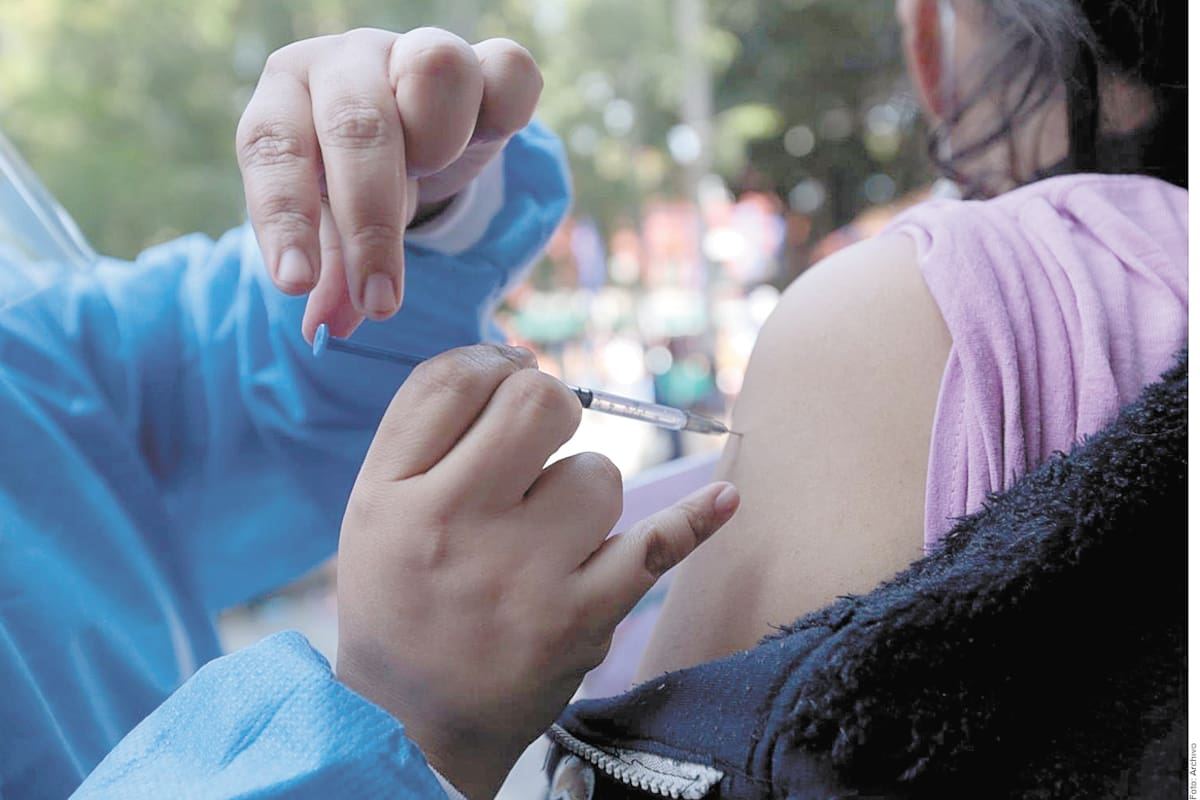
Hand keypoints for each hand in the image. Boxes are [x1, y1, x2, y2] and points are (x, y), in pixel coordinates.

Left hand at [236, 28, 542, 340]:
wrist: (410, 131)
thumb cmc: (353, 183)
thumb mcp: (331, 230)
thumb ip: (329, 279)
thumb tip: (323, 334)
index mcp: (287, 95)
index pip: (273, 148)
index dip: (284, 217)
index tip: (296, 284)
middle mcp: (348, 62)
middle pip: (358, 126)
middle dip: (370, 224)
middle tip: (379, 302)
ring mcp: (417, 52)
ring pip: (434, 69)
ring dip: (436, 141)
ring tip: (430, 175)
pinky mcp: (485, 62)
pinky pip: (508, 67)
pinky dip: (504, 111)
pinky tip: (487, 144)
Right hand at [335, 344, 739, 797]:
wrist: (409, 730)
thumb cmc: (399, 601)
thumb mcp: (374, 512)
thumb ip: (428, 430)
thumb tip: (518, 356)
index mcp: (388, 494)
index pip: (451, 380)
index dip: (494, 361)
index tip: (509, 373)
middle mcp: (450, 525)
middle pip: (536, 403)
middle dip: (550, 406)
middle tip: (538, 441)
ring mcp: (520, 574)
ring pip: (598, 473)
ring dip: (584, 492)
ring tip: (548, 539)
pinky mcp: (579, 618)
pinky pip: (653, 545)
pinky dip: (693, 521)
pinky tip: (724, 499)